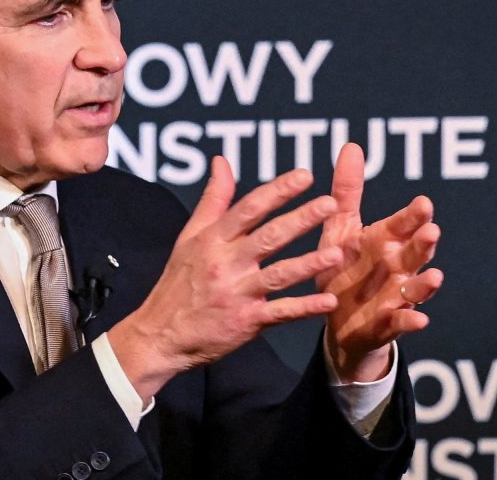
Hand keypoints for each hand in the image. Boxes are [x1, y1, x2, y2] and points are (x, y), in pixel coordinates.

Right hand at [108, 156, 342, 400]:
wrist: (160, 335)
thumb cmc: (178, 283)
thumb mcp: (189, 237)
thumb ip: (213, 199)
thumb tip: (222, 161)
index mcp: (213, 240)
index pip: (249, 208)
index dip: (278, 191)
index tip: (305, 175)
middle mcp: (225, 264)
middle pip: (268, 237)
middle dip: (301, 219)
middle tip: (331, 204)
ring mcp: (237, 294)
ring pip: (278, 275)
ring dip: (308, 264)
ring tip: (336, 253)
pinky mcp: (245, 322)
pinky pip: (280, 313)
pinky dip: (305, 308)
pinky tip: (329, 301)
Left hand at [318, 143, 443, 382]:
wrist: (336, 320)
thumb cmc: (342, 268)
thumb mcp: (340, 228)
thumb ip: (348, 190)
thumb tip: (352, 145)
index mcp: (384, 240)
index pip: (402, 224)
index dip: (412, 215)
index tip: (423, 202)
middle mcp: (396, 266)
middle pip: (414, 252)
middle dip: (423, 243)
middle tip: (431, 230)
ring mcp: (396, 296)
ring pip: (416, 287)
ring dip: (426, 283)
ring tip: (435, 277)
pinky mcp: (388, 324)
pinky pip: (402, 323)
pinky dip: (411, 322)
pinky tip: (419, 320)